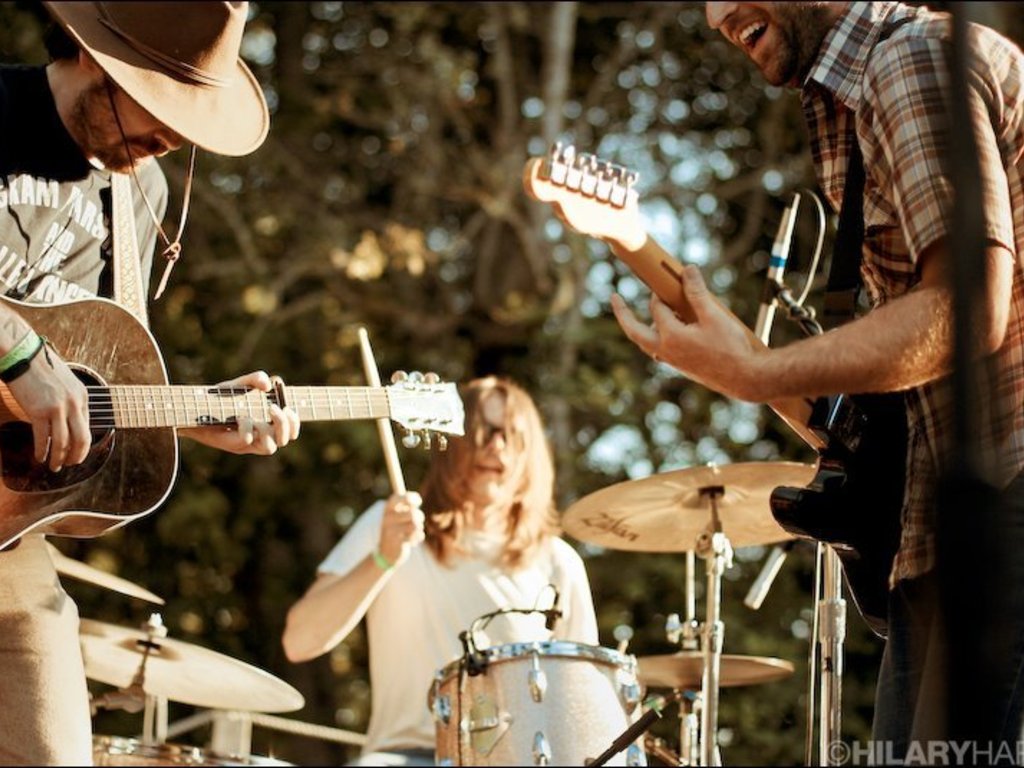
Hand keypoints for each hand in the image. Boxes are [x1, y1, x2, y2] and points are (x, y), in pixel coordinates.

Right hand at [7, 342, 89, 470]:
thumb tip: (68, 420)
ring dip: (59, 458)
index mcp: (82, 396)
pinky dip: (42, 451)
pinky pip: (43, 438)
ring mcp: (57, 408)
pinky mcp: (39, 411)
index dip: (83, 444)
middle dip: (77, 456)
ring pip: (62, 442)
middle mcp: (74, 403)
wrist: (23, 356)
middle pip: (81, 439)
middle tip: (70, 465)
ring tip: (55, 467)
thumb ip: (70, 399)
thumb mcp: (66, 382)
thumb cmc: (42, 368)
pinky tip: (40, 458)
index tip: (77, 452)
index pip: (87, 426)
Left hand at [182, 371, 300, 454]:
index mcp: (268, 423)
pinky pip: (249, 439)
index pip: (292, 430)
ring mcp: (249, 443)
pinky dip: (247, 427)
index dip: (295, 422)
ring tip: (256, 415)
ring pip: (271, 447)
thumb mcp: (240, 384)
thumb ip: (256, 378)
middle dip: (284, 424)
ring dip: (268, 429)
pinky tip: (239, 417)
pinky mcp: (235, 445)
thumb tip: (268, 384)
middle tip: (273, 409)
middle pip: (285, 439)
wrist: (196, 409)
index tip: (288, 407)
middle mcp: (261, 436)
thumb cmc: (221, 399)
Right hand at [377, 491, 424, 568]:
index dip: (412, 497)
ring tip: (412, 533)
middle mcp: (387, 517)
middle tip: (418, 521)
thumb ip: (403, 505)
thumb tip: (409, 491)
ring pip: (416, 524)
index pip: (399, 496)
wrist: (386, 554)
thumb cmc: (396, 531)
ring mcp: (391, 529)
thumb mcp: (397, 516)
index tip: (419, 501)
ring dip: (418, 528)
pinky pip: (416, 534)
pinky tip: (411, 541)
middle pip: (412, 512)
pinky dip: (418, 537)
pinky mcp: (396, 540)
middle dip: (419, 516)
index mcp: (387, 509)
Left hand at [610, 264, 767, 401]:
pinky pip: (660, 350)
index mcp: (670, 336)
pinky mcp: (680, 367)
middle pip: (634, 331)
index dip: (661, 291)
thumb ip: (697, 292)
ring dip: (642, 328)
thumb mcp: (714, 315)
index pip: (657, 307)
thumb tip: (688, 269)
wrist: (744, 378)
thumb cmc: (730, 347)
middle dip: (623, 314)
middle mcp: (665, 350)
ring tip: (646, 314)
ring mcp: (671, 361)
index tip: (664, 279)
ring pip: (647, 343)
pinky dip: (657, 338)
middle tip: (615, 298)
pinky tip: (670, 331)